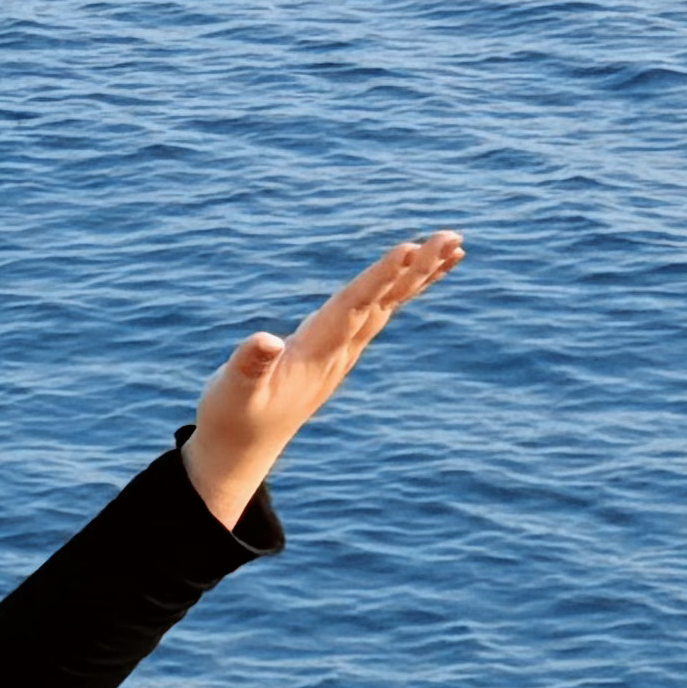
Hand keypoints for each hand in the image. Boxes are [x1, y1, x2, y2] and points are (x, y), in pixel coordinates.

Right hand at [182, 234, 461, 530]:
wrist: (244, 449)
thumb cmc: (233, 418)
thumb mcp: (233, 393)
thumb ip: (248, 367)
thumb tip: (266, 341)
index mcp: (316, 356)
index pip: (354, 308)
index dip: (381, 278)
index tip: (411, 249)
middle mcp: (339, 352)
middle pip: (385, 303)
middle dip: (417, 270)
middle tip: (453, 238)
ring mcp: (342, 352)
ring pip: (388, 306)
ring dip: (419, 276)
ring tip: (453, 247)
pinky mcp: (337, 349)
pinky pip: (377, 312)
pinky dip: (400, 290)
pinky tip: (417, 274)